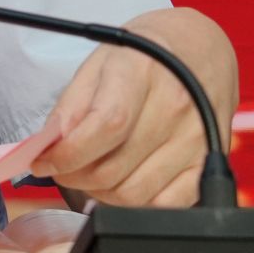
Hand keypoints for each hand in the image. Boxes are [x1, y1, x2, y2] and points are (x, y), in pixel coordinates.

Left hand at [31, 8, 236, 207]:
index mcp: (143, 71)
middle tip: (63, 167)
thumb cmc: (147, 54)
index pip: (105, 127)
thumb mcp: (100, 62)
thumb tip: (49, 147)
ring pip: (134, 194)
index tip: (44, 161)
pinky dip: (136, 204)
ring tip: (91, 173)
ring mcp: (197, 138)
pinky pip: (166, 205)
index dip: (67, 154)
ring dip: (100, 193)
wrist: (200, 47)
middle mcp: (176, 106)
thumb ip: (71, 106)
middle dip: (74, 176)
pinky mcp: (209, 162)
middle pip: (114, 168)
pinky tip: (123, 182)